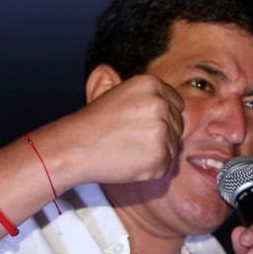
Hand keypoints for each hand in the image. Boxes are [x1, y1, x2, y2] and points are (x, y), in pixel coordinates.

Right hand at [66, 74, 184, 183]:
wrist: (75, 147)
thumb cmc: (96, 122)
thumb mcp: (121, 94)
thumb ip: (151, 99)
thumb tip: (178, 110)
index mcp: (151, 84)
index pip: (177, 104)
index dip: (162, 117)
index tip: (142, 125)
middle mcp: (160, 105)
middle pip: (177, 126)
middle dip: (161, 134)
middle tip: (132, 139)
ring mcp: (161, 132)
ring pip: (173, 147)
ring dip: (156, 152)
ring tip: (128, 149)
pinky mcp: (159, 157)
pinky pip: (165, 165)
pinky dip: (150, 168)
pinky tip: (129, 161)